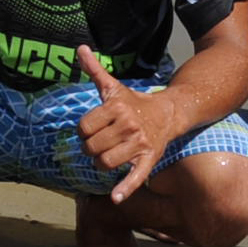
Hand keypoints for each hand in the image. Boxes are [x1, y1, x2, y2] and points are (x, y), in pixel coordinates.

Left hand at [73, 49, 173, 203]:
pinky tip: (116, 198)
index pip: (84, 127)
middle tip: (98, 144)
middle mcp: (127, 125)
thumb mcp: (113, 86)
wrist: (167, 113)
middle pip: (91, 147)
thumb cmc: (133, 102)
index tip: (90, 129)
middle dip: (90, 148)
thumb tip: (80, 48)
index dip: (83, 131)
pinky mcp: (148, 160)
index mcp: (116, 107)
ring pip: (105, 162)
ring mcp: (138, 144)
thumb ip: (94, 70)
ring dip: (100, 163)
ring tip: (104, 157)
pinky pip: (135, 177)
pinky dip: (125, 189)